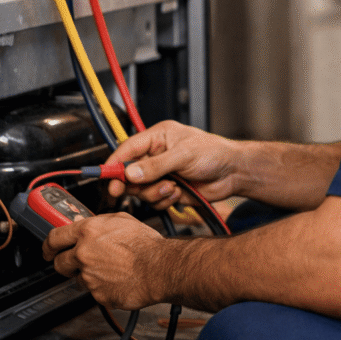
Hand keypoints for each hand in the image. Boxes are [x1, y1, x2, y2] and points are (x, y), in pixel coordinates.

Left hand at [42, 212, 167, 308]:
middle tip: (74, 262)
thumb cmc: (145, 244)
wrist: (159, 268)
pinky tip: (116, 279)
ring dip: (87, 275)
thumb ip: (98, 222)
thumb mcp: (121, 220)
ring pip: (77, 279)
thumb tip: (85, 224)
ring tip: (107, 269)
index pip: (54, 238)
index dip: (48, 245)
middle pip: (59, 263)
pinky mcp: (98, 295)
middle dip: (64, 263)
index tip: (47, 249)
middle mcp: (84, 253)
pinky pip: (93, 292)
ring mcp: (89, 276)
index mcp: (88, 232)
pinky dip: (102, 287)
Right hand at [105, 120, 240, 207]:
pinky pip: (154, 201)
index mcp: (157, 138)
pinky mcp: (169, 190)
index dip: (115, 164)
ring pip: (141, 190)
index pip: (127, 149)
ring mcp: (162, 174)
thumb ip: (156, 165)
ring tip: (172, 187)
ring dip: (154, 193)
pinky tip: (179, 193)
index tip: (107, 177)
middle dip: (132, 183)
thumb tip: (131, 173)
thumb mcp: (184, 155)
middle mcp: (156, 156)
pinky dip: (164, 201)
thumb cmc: (214, 153)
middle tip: (127, 190)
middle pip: (129, 173)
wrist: (233, 173)